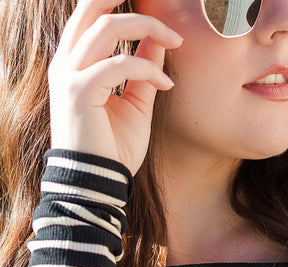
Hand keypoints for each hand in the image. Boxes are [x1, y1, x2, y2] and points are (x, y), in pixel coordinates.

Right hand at [48, 0, 182, 174]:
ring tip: (175, 41)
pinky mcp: (79, 91)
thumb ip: (143, 70)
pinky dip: (148, 69)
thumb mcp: (135, 104)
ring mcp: (69, 74)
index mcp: (74, 62)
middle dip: (125, 1)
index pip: (90, 14)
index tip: (156, 13)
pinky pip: (118, 64)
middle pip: (92, 7)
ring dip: (147, 27)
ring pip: (107, 27)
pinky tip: (166, 85)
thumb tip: (157, 39)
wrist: (98, 182)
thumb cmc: (113, 149)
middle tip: (164, 11)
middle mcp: (66, 62)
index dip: (116, 3)